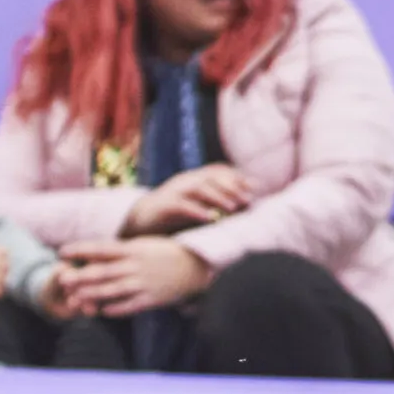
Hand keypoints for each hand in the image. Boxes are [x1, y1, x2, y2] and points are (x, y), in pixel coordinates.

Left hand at [54, 236, 211, 315]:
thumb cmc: (165, 253)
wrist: (196, 266)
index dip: (81, 249)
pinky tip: (102, 311)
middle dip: (80, 276)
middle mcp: (135, 266)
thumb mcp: (143, 245)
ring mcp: (143, 283)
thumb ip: (120, 250)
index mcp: (133, 249)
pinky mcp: (151, 299)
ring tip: (75, 299)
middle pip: (102, 271)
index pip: (101, 248)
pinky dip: (115, 309)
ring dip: (91, 295)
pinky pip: (129, 306)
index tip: (62, 251)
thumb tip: (94, 254)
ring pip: (111, 290)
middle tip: (62, 280)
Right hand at [122, 164, 252, 233]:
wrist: (139, 222)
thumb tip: (244, 206)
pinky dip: (197, 210)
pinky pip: (182, 205)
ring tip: (233, 208)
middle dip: (232, 187)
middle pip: (212, 177)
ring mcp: (173, 191)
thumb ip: (216, 204)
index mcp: (193, 179)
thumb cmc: (173, 217)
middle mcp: (185, 181)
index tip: (254, 187)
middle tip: (248, 200)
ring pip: (199, 188)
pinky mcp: (164, 206)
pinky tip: (210, 218)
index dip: (236, 176)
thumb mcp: (197, 206)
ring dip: (219, 197)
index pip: (217, 171)